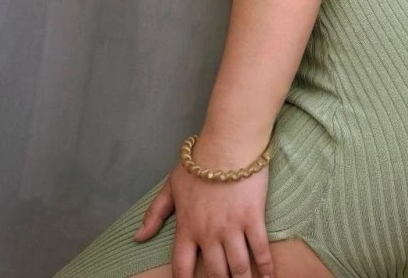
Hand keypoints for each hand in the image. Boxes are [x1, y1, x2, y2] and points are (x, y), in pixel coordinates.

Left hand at [133, 134, 274, 277]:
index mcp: (187, 227)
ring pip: (237, 268)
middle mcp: (208, 234)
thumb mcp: (171, 185)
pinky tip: (269, 277)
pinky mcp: (252, 218)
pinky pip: (260, 250)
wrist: (226, 143)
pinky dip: (266, 268)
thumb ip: (154, 214)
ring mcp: (231, 228)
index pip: (181, 267)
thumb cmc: (199, 161)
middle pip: (215, 272)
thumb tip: (138, 238)